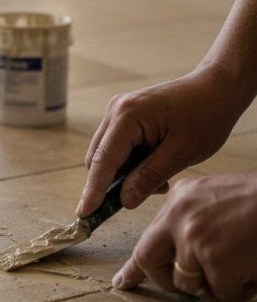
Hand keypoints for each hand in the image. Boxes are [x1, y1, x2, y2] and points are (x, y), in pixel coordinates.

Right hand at [76, 66, 239, 217]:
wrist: (217, 88)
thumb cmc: (206, 115)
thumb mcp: (181, 153)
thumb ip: (149, 177)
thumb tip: (124, 200)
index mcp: (127, 117)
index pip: (103, 161)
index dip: (93, 190)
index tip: (84, 214)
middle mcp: (115, 111)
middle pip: (98, 158)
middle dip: (112, 183)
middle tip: (140, 198)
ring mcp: (118, 112)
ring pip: (107, 155)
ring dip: (124, 174)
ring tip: (159, 180)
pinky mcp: (125, 116)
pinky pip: (117, 147)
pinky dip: (130, 163)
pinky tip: (155, 167)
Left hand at [113, 173, 256, 301]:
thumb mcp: (219, 200)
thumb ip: (192, 222)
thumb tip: (176, 259)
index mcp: (180, 199)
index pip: (147, 236)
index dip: (135, 266)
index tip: (122, 283)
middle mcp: (179, 216)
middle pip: (149, 260)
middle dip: (163, 280)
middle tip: (184, 286)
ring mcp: (194, 238)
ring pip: (189, 283)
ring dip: (215, 284)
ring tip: (243, 264)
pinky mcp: (215, 260)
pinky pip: (221, 292)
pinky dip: (240, 290)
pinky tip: (254, 270)